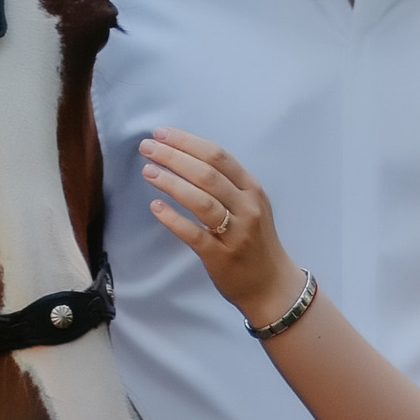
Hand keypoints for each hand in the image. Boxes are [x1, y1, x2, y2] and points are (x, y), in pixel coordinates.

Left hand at [141, 127, 296, 329]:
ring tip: (148, 171)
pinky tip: (156, 207)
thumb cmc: (255, 242)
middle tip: (147, 147)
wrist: (271, 285)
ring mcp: (236, 232)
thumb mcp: (250, 206)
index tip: (161, 133)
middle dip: (174, 157)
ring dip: (172, 182)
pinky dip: (174, 219)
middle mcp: (247, 207)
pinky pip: (195, 234)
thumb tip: (186, 159)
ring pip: (202, 200)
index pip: (218, 156)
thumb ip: (227, 185)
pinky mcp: (221, 256)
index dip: (187, 142)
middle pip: (207, 174)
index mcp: (252, 189)